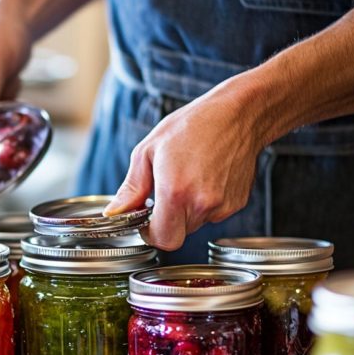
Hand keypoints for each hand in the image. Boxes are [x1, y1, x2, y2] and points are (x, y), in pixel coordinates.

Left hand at [104, 77, 266, 250]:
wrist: (238, 114)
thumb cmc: (193, 125)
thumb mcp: (148, 150)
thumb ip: (131, 188)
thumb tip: (115, 212)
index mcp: (176, 192)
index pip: (162, 240)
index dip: (151, 233)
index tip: (148, 220)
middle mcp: (202, 204)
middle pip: (178, 234)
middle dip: (168, 220)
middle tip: (168, 192)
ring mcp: (223, 205)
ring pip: (195, 223)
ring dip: (187, 209)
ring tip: (190, 176)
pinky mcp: (237, 203)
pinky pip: (213, 213)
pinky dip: (206, 202)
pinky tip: (207, 176)